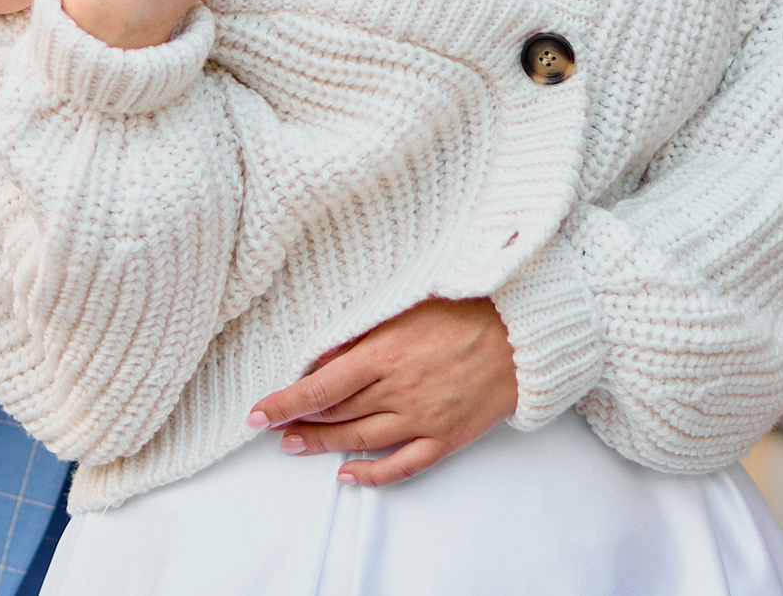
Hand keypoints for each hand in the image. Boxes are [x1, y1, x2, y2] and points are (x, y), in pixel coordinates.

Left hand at [247, 297, 517, 486]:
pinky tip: (348, 475)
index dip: (284, 402)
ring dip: (324, 445)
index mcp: (386, 353)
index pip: (321, 386)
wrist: (525, 334)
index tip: (257, 413)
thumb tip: (325, 357)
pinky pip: (402, 465)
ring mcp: (423, 418)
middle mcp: (400, 391)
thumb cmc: (469, 308)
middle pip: (337, 414)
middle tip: (273, 427)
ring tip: (296, 445)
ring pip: (361, 440)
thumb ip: (365, 333)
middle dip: (300, 421)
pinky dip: (372, 475)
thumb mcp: (408, 307)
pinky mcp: (446, 437)